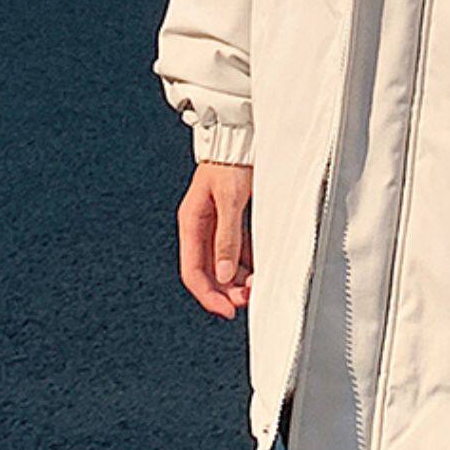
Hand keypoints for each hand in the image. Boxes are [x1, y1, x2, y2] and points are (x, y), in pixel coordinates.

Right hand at [177, 162, 253, 319]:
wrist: (240, 139)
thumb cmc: (231, 163)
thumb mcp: (230, 200)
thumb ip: (227, 237)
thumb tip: (223, 273)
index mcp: (191, 224)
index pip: (193, 272)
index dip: (208, 295)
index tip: (227, 311)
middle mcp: (200, 228)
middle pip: (208, 272)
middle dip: (226, 291)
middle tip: (249, 299)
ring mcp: (215, 225)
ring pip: (222, 264)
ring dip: (237, 279)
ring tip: (257, 285)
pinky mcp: (230, 221)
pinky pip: (235, 250)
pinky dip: (246, 262)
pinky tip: (259, 268)